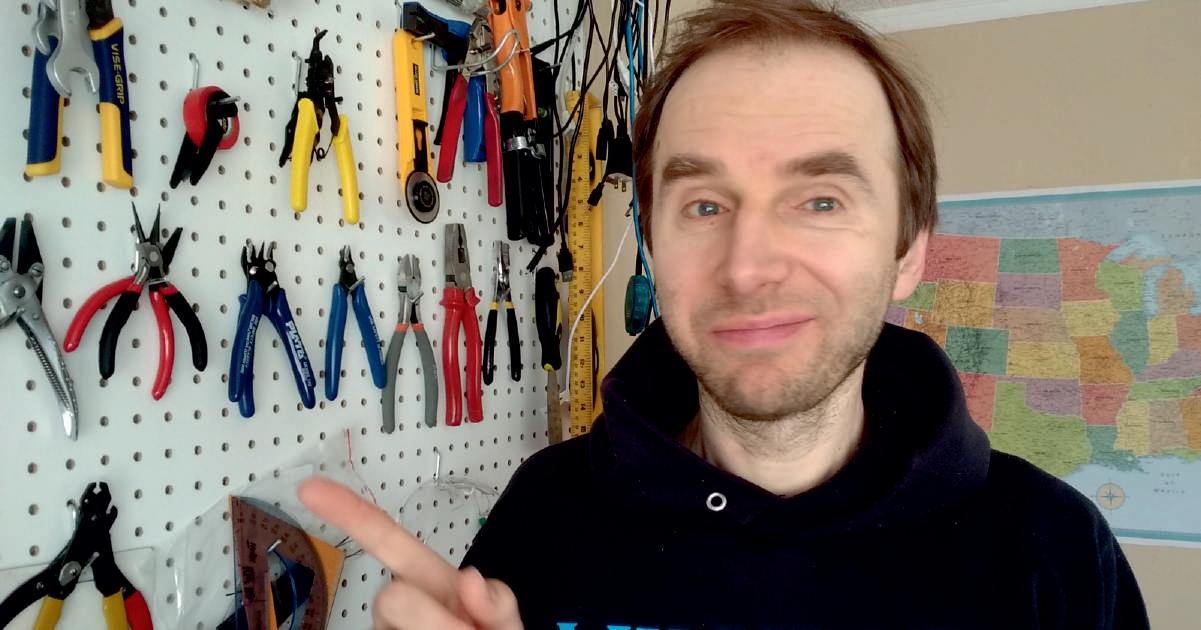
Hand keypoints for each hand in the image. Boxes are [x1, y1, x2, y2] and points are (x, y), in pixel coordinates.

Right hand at [298, 476, 522, 629]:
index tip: (310, 488)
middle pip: (390, 597)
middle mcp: (402, 604)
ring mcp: (385, 627)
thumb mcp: (504, 624)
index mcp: (435, 582)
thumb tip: (472, 579)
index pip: (389, 541)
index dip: (351, 513)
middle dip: (427, 619)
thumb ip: (498, 604)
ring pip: (388, 624)